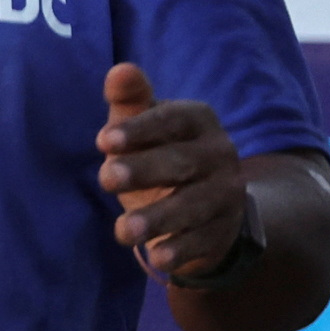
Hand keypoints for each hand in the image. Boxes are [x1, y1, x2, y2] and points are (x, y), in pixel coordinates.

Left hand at [98, 64, 253, 284]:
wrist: (208, 206)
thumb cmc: (161, 155)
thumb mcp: (145, 128)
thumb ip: (130, 101)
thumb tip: (119, 71)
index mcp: (199, 120)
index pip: (171, 120)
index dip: (139, 129)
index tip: (103, 141)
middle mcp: (220, 154)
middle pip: (182, 162)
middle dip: (143, 170)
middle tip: (105, 179)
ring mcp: (227, 195)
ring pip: (193, 205)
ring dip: (158, 218)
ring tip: (122, 231)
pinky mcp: (224, 231)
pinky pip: (202, 241)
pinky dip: (180, 250)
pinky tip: (157, 258)